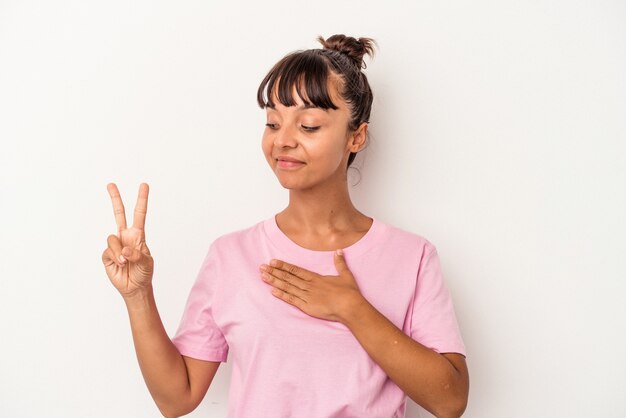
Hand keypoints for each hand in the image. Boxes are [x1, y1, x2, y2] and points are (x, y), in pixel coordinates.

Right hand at [101, 183, 153, 298]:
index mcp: (138, 235)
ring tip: (126, 262)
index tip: (144, 185)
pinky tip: (120, 265)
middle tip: (110, 184)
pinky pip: (108, 251)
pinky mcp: (107, 254)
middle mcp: (125, 236)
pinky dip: (115, 258)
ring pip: (112, 238)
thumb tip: (125, 249)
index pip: (139, 214)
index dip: (142, 200)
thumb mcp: (146, 263)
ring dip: (119, 251)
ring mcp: (115, 244)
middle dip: (115, 198)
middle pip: (119, 214)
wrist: (134, 287)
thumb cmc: (144, 273)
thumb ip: (137, 255)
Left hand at [259, 249, 363, 322]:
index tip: (273, 261)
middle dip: (274, 272)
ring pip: (288, 287)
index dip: (283, 266)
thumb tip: (339, 250)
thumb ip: (340, 262)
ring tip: (263, 277)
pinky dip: (282, 295)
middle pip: (288, 277)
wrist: (350, 306)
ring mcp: (307, 296)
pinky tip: (273, 291)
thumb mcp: (346, 275)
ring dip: (275, 282)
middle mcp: (309, 285)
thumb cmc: (349, 292)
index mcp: (316, 278)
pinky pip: (292, 300)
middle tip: (261, 267)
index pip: (296, 270)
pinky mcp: (307, 307)